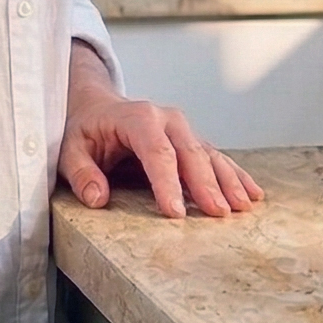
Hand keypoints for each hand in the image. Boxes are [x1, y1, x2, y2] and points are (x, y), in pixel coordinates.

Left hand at [60, 42, 262, 218]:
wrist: (97, 109)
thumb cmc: (84, 131)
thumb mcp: (70, 149)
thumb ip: (81, 173)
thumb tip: (97, 197)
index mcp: (137, 117)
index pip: (156, 152)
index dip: (167, 183)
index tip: (175, 213)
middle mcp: (166, 120)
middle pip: (190, 153)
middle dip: (206, 184)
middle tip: (218, 213)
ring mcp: (183, 129)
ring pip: (209, 155)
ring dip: (228, 181)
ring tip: (243, 207)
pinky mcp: (191, 142)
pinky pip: (216, 158)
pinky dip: (234, 176)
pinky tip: (252, 194)